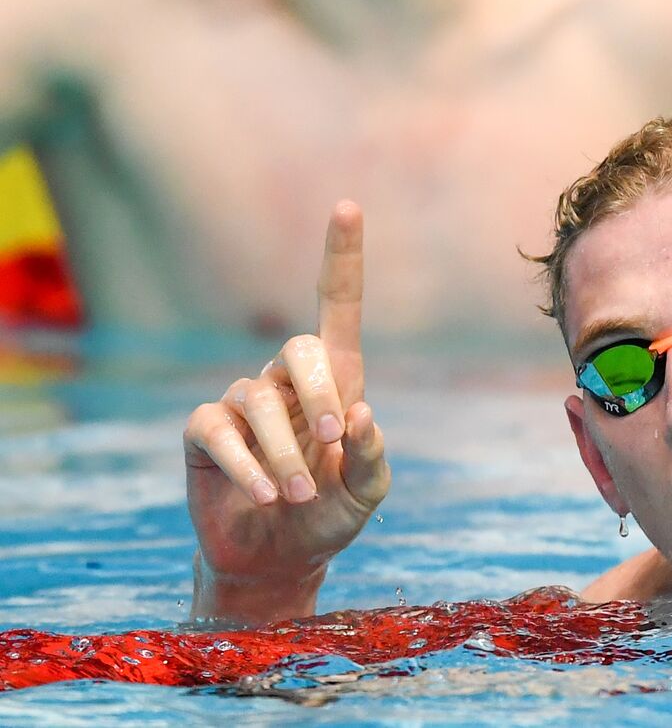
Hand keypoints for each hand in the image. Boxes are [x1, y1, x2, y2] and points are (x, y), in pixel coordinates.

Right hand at [183, 201, 388, 621]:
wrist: (279, 559)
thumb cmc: (331, 515)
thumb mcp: (367, 494)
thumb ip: (372, 458)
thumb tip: (361, 414)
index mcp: (338, 381)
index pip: (337, 305)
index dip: (341, 257)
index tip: (347, 206)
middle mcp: (287, 381)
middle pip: (299, 349)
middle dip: (320, 392)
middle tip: (335, 438)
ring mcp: (243, 403)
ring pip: (259, 401)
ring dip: (285, 451)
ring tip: (298, 495)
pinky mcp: (205, 433)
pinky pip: (218, 430)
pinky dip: (246, 464)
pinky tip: (264, 494)